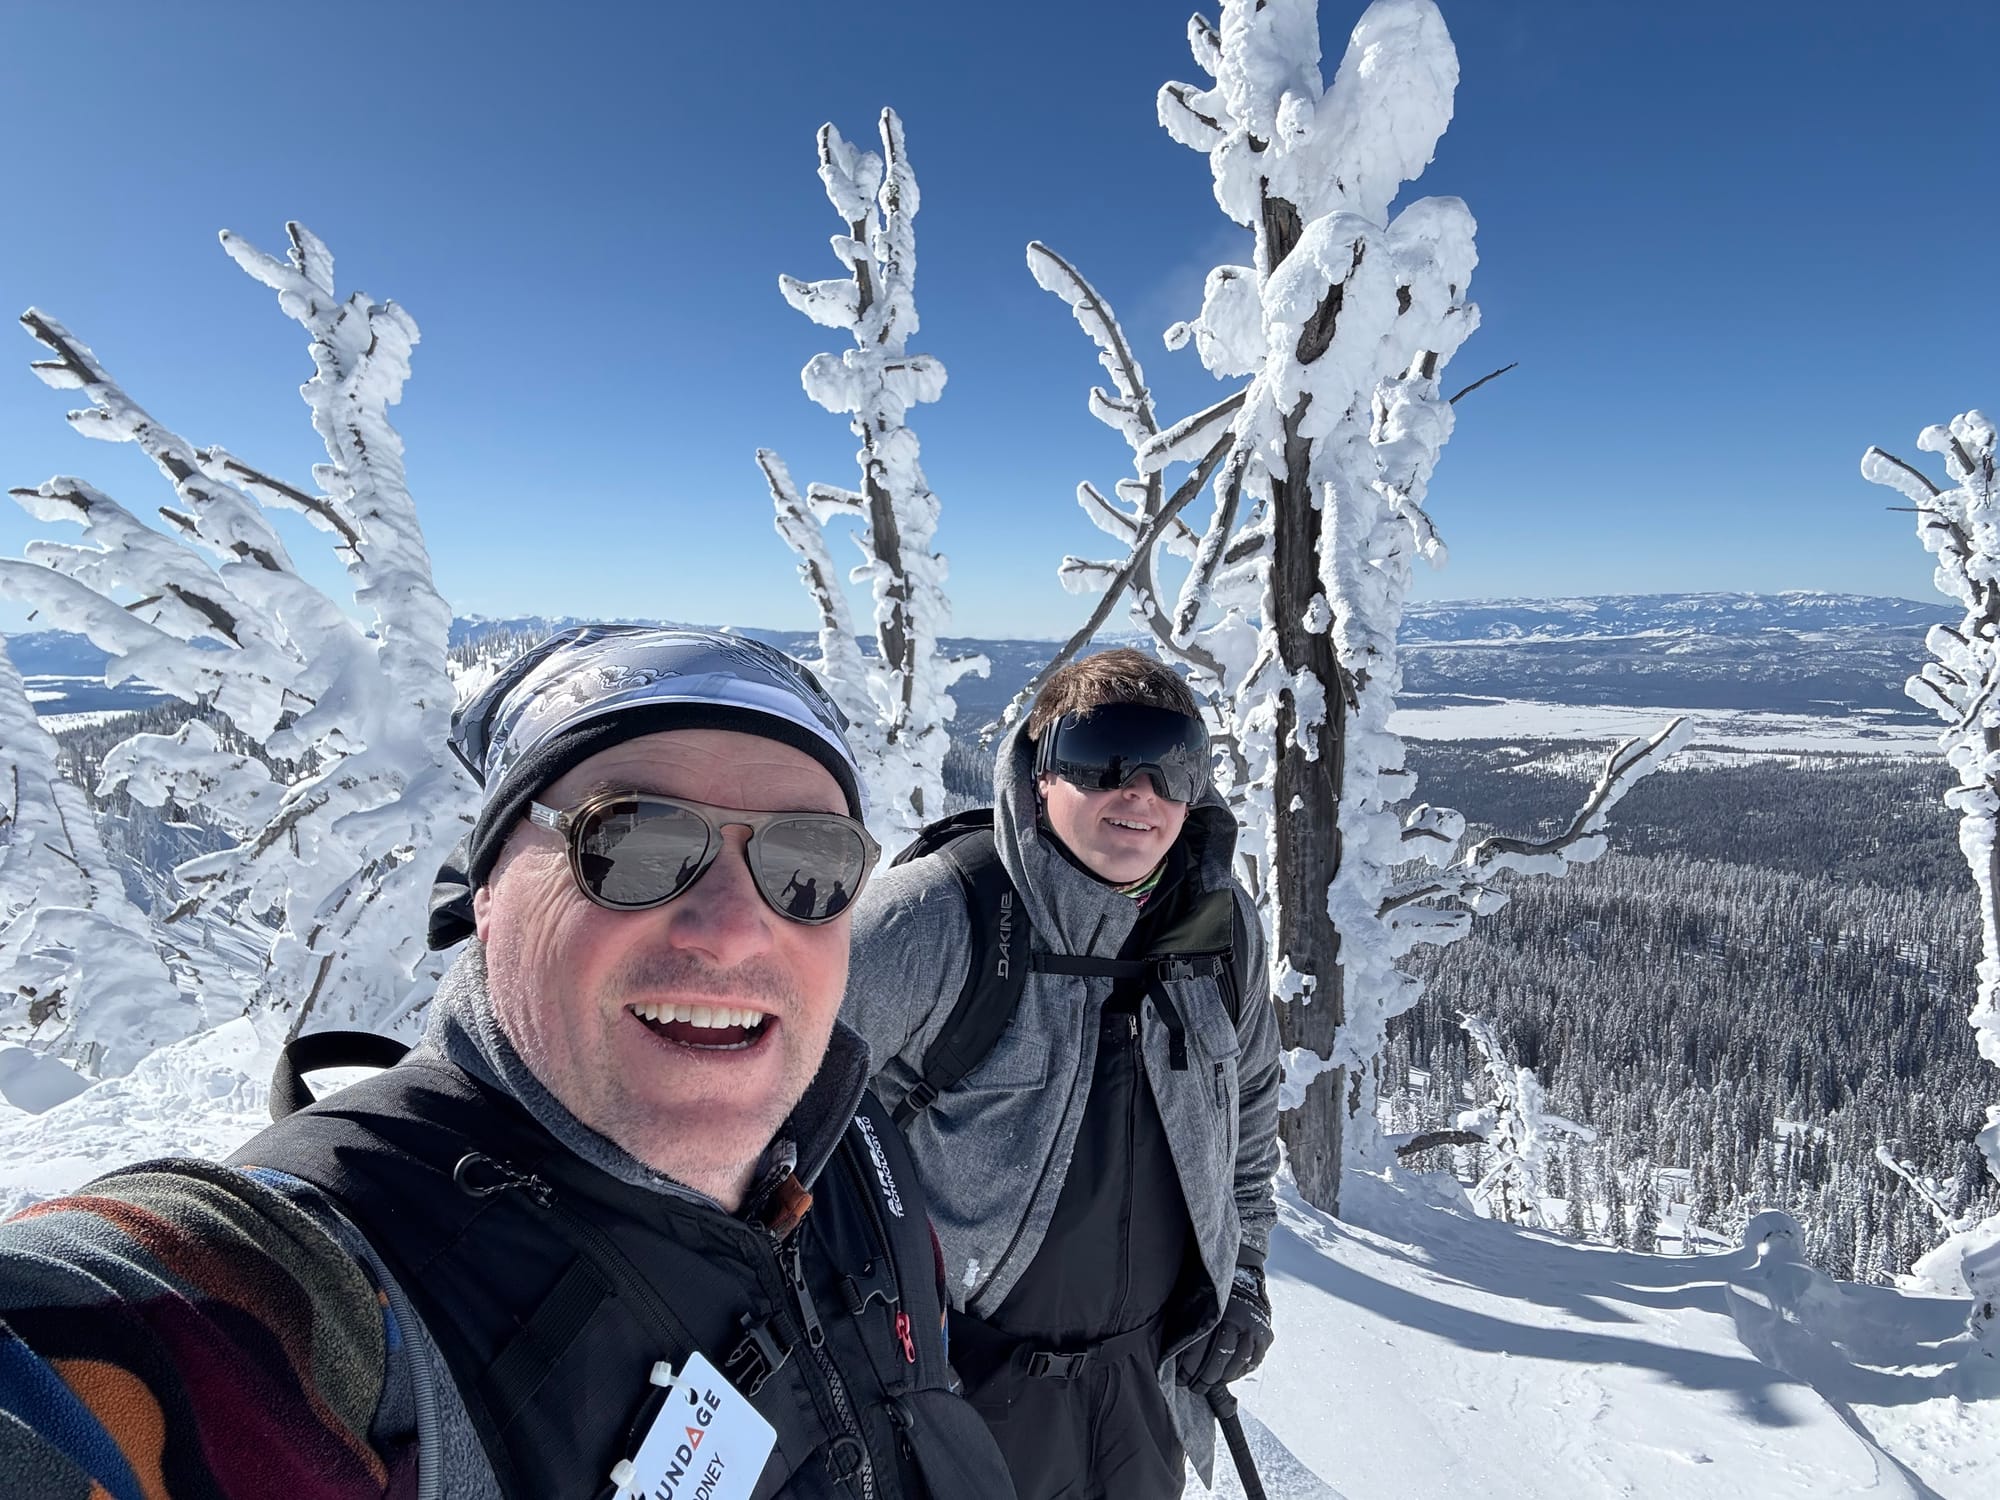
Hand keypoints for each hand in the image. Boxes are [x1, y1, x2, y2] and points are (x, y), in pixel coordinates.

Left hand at [1178, 1264, 1272, 1393]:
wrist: (1244, 1276)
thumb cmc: (1214, 1293)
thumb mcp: (1197, 1301)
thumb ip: (1187, 1324)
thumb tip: (1170, 1353)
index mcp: (1216, 1312)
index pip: (1198, 1348)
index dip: (1188, 1368)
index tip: (1181, 1380)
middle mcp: (1237, 1322)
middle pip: (1218, 1360)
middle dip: (1205, 1379)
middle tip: (1196, 1388)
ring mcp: (1254, 1330)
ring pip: (1237, 1364)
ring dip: (1223, 1378)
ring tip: (1211, 1384)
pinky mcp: (1266, 1336)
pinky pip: (1254, 1361)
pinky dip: (1241, 1371)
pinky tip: (1229, 1375)